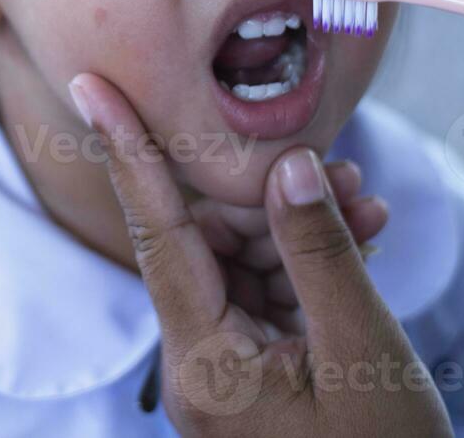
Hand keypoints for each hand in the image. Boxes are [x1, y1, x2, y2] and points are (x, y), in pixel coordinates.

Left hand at [69, 73, 452, 437]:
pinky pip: (266, 296)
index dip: (129, 151)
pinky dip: (307, 264)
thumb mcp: (363, 352)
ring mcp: (222, 373)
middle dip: (272, 198)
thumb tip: (287, 166)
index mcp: (204, 364)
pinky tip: (360, 233)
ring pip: (244, 265)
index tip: (94, 86)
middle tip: (345, 170)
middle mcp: (197, 366)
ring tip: (369, 203)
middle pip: (210, 244)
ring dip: (301, 228)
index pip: (158, 235)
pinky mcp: (251, 376)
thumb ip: (321, 253)